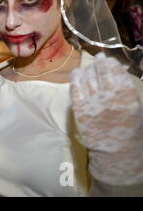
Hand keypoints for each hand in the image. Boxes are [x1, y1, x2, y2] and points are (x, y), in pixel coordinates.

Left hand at [70, 52, 142, 184]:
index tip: (109, 60)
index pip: (117, 73)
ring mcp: (93, 104)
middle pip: (101, 73)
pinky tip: (76, 73)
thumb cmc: (129, 130)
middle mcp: (109, 98)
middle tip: (99, 58)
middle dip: (100, 63)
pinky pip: (75, 89)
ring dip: (88, 69)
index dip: (112, 64)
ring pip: (87, 79)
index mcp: (127, 97)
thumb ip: (127, 89)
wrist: (116, 152)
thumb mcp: (137, 108)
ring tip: (89, 67)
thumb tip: (119, 70)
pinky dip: (75, 78)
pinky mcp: (80, 110)